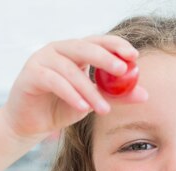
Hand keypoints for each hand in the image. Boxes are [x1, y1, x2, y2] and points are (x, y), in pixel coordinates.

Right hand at [1, 36, 147, 142]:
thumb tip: (144, 95)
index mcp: (75, 52)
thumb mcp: (93, 102)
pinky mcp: (30, 74)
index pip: (99, 42)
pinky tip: (83, 108)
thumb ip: (116, 96)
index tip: (134, 56)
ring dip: (90, 90)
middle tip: (122, 70)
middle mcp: (59, 50)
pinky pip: (54, 81)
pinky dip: (71, 94)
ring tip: (104, 109)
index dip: (116, 45)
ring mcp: (42, 59)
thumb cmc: (62, 108)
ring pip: (71, 70)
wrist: (31, 124)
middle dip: (105, 58)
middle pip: (85, 47)